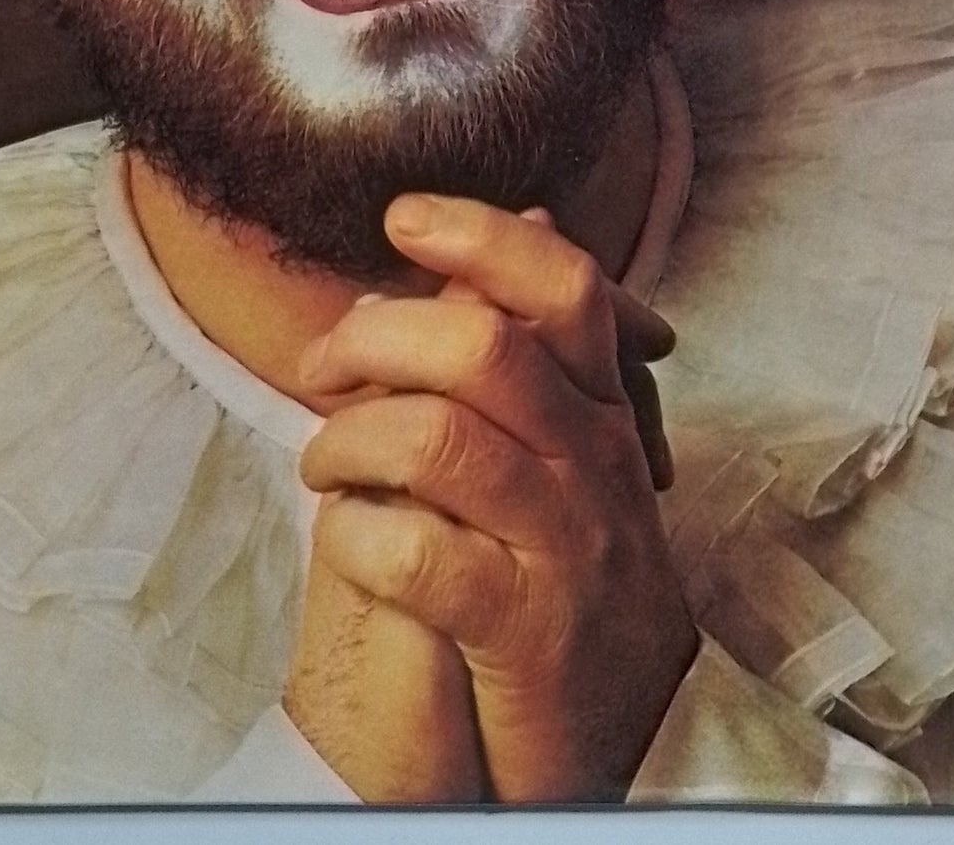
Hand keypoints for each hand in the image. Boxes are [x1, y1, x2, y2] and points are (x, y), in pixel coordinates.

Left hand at [297, 197, 698, 802]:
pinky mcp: (523, 631)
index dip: (481, 235)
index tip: (402, 220)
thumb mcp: (567, 449)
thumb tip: (500, 234)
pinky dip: (354, 532)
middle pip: (482, 346)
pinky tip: (347, 536)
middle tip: (320, 366)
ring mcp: (564, 545)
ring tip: (323, 464)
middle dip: (375, 338)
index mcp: (599, 407)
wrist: (633, 733)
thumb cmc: (571, 569)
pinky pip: (416, 553)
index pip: (561, 285)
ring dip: (347, 439)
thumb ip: (529, 347)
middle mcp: (593, 461)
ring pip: (437, 439)